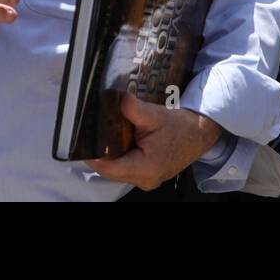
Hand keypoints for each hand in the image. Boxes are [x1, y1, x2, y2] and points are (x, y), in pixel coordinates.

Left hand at [85, 93, 222, 191]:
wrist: (198, 134)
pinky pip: (124, 167)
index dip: (93, 154)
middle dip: (99, 152)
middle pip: (110, 169)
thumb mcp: (156, 114)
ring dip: (108, 154)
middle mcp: (144, 180)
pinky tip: (114, 140)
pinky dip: (118, 155)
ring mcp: (145, 180)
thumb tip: (115, 99)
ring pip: (116, 169)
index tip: (82, 139)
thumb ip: (134, 109)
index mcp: (145, 168)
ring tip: (99, 133)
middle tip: (88, 132)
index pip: (109, 167)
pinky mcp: (145, 175)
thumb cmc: (180, 127)